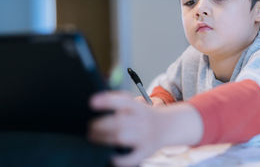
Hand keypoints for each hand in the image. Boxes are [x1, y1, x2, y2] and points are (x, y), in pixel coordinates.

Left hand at [88, 91, 202, 165]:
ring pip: (122, 137)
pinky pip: (132, 157)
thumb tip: (95, 101)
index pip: (123, 101)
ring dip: (104, 138)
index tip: (92, 102)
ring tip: (93, 137)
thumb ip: (119, 101)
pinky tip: (111, 157)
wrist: (168, 126)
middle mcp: (143, 121)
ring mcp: (145, 137)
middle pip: (119, 122)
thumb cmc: (144, 115)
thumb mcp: (136, 104)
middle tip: (90, 126)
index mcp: (139, 108)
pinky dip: (120, 159)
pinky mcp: (146, 151)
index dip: (107, 101)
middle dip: (101, 124)